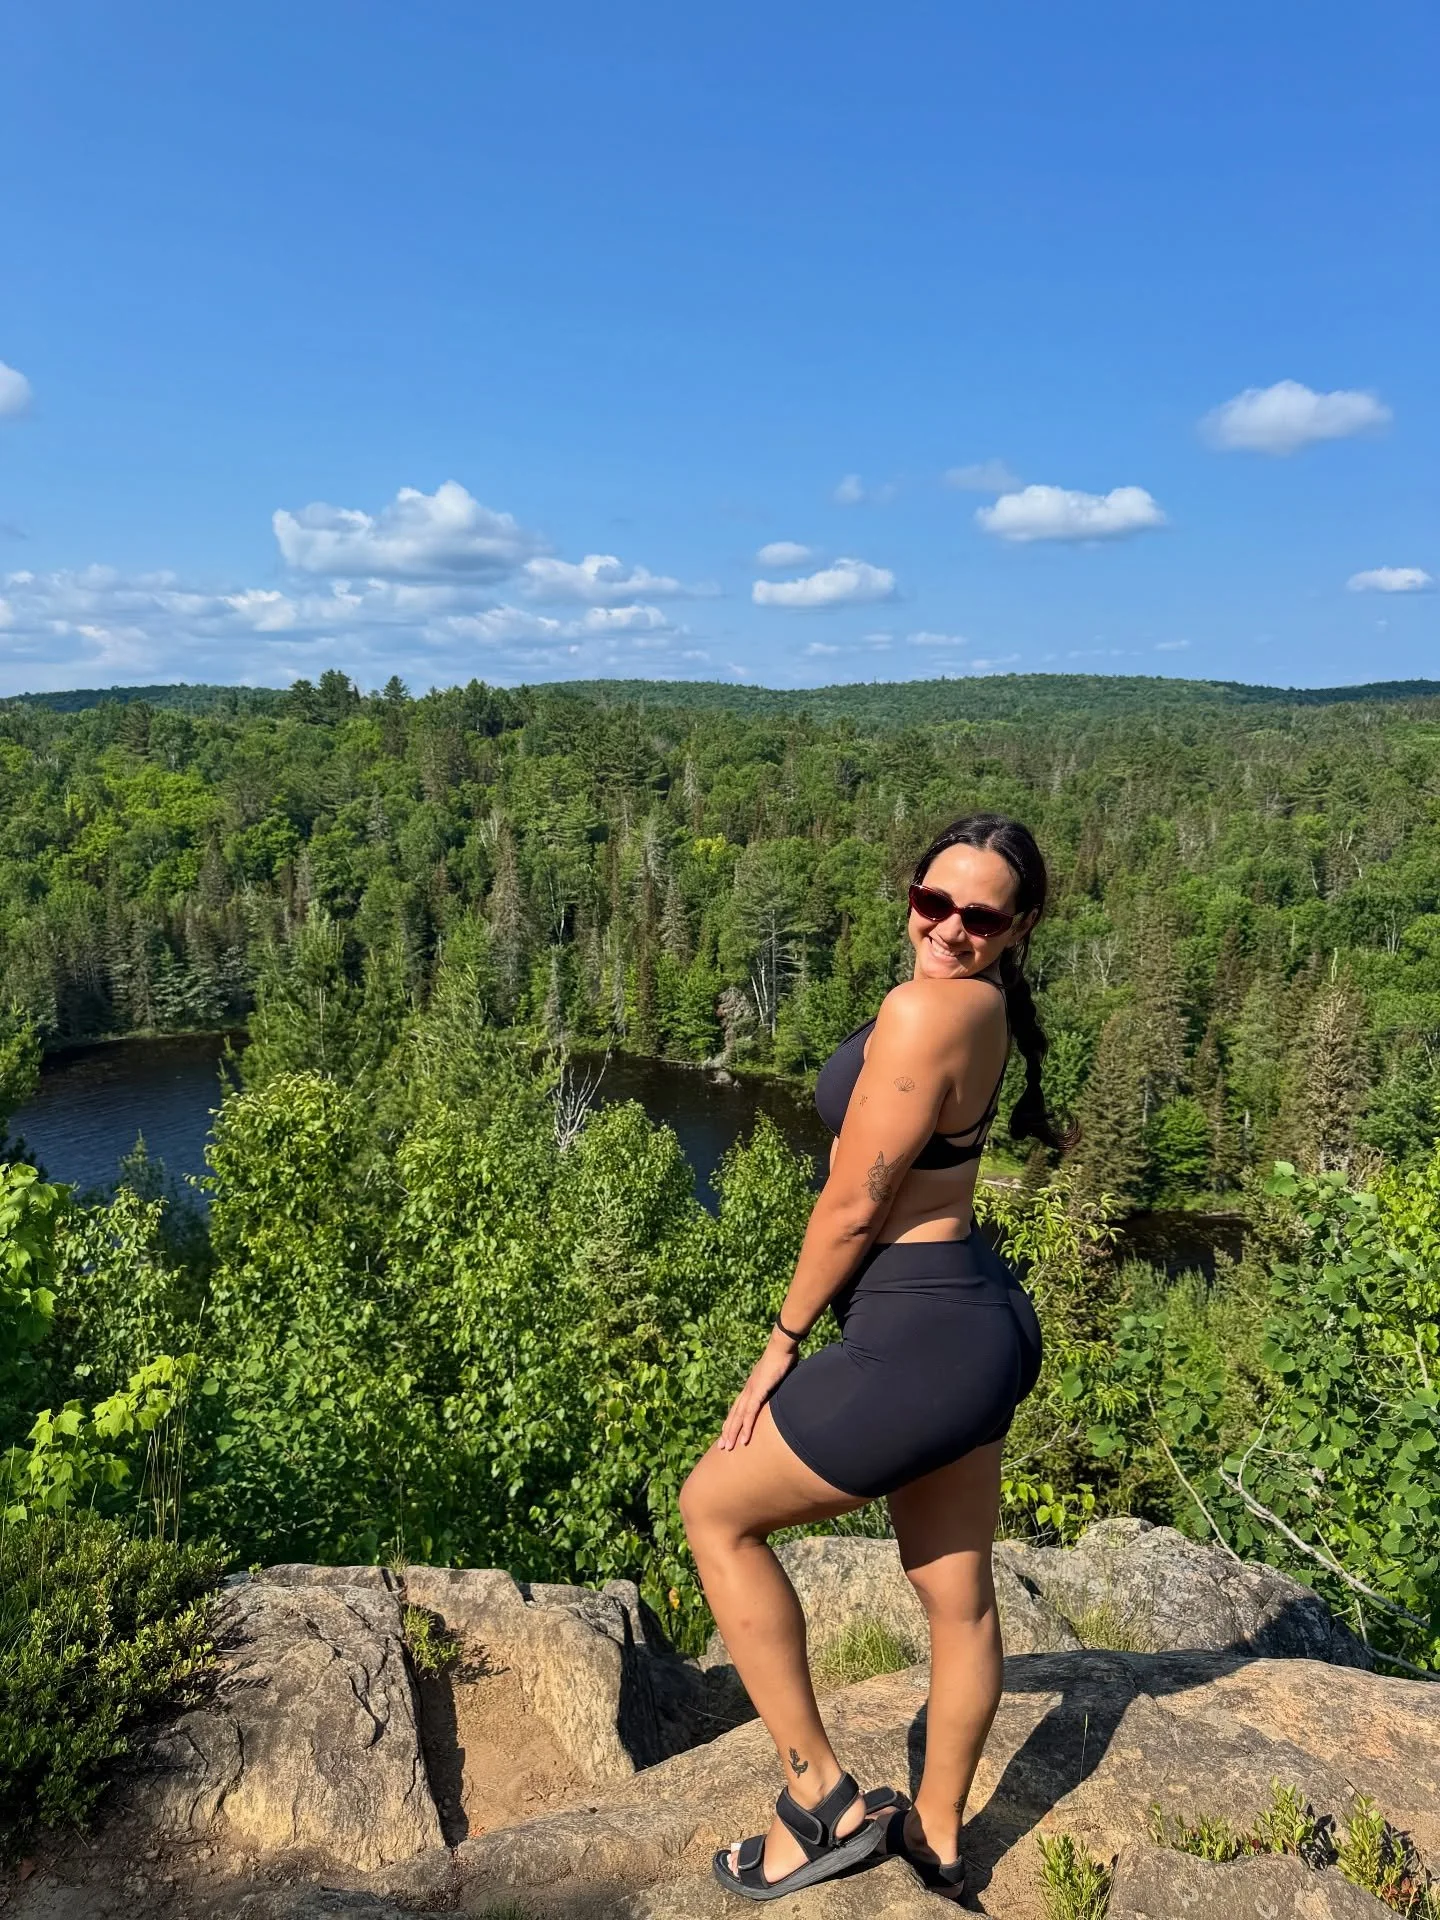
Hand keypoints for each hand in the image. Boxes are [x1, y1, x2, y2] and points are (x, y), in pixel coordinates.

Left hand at [717, 1335, 798, 1450]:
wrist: (782, 1346)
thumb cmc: (784, 1358)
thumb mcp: (780, 1377)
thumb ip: (778, 1387)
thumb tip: (785, 1394)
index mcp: (752, 1386)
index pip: (738, 1406)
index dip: (732, 1420)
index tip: (727, 1433)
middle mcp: (748, 1389)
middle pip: (734, 1413)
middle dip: (728, 1430)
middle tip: (722, 1446)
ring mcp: (751, 1390)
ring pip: (739, 1416)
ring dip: (733, 1432)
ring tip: (728, 1447)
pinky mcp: (758, 1391)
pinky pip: (750, 1412)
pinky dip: (746, 1426)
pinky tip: (744, 1439)